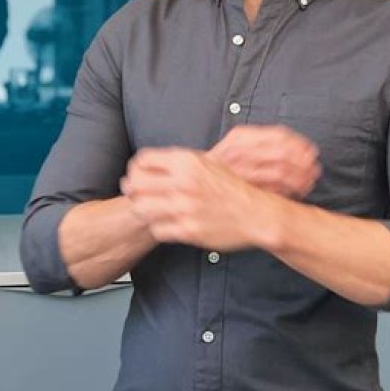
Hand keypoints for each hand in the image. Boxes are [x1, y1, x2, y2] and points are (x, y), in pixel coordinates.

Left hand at [120, 147, 264, 249]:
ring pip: (141, 208)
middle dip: (133, 189)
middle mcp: (183, 183)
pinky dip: (158, 227)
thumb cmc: (233, 188)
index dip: (136, 168)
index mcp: (187, 162)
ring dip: (143, 209)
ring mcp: (184, 208)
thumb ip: (181, 162)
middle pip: (135, 184)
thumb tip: (154, 163)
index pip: (142, 160)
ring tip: (150, 209)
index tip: (138, 174)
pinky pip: (157, 229)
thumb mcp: (209, 163)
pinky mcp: (188, 230)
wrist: (256, 214)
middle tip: (137, 193)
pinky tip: (166, 223)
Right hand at [207, 125, 320, 198]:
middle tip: (313, 167)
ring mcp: (241, 173)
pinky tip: (296, 192)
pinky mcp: (242, 190)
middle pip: (282, 154)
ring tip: (308, 180)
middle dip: (302, 162)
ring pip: (280, 172)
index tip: (310, 150)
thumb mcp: (234, 144)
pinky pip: (271, 190)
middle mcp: (241, 153)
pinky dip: (288, 191)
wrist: (190, 184)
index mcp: (240, 137)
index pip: (278, 135)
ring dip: (299, 177)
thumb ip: (261, 141)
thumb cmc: (219, 166)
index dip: (298, 143)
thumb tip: (298, 147)